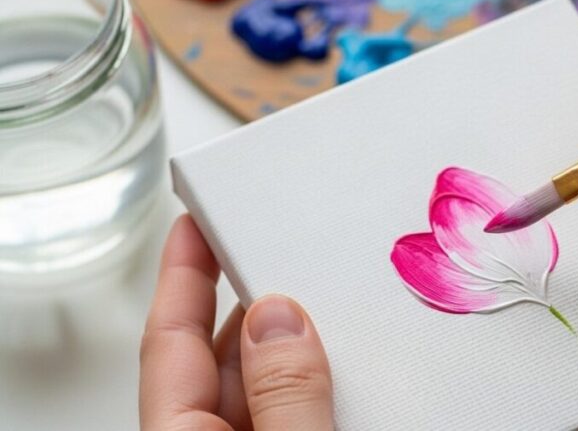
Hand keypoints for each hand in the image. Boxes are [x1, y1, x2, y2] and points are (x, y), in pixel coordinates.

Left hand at [140, 215, 334, 428]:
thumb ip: (285, 391)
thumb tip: (279, 317)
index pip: (169, 340)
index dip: (181, 273)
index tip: (194, 222)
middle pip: (220, 360)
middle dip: (256, 303)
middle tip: (287, 251)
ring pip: (261, 388)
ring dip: (297, 349)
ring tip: (338, 309)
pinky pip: (291, 414)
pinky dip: (315, 386)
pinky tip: (352, 367)